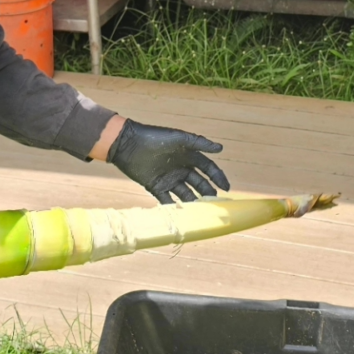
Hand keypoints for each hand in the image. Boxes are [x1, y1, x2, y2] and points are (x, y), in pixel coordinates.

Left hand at [107, 119, 229, 202]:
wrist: (128, 144)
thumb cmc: (154, 137)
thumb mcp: (178, 138)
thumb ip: (199, 143)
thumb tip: (221, 149)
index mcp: (188, 156)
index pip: (208, 169)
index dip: (218, 178)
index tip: (226, 189)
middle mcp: (181, 169)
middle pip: (199, 184)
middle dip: (208, 193)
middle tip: (216, 205)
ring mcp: (169, 179)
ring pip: (186, 194)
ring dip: (194, 203)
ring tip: (202, 212)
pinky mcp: (156, 187)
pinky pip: (168, 200)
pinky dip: (175, 208)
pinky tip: (183, 216)